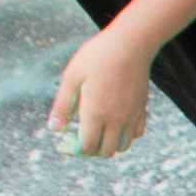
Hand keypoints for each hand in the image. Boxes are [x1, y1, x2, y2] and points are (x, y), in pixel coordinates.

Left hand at [49, 23, 154, 158]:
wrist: (131, 44)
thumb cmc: (97, 57)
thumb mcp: (72, 77)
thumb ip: (62, 105)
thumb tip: (54, 129)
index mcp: (95, 114)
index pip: (87, 147)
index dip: (75, 150)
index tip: (67, 142)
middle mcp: (115, 120)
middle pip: (106, 151)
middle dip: (91, 151)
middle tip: (81, 139)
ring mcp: (131, 116)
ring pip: (123, 146)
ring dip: (110, 145)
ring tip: (98, 133)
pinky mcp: (141, 109)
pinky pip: (136, 133)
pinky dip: (126, 135)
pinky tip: (116, 123)